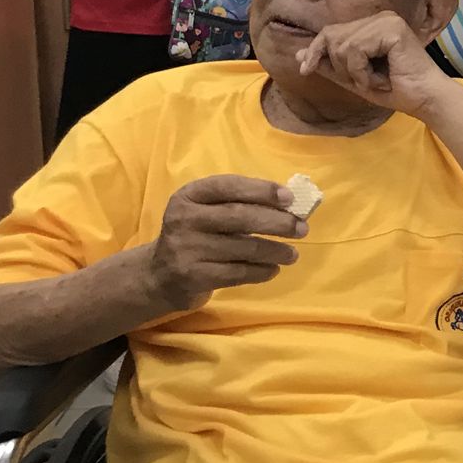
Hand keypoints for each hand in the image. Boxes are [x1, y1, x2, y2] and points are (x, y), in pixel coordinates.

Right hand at [141, 174, 305, 313]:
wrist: (160, 275)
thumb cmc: (197, 236)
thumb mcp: (206, 212)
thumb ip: (239, 204)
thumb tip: (290, 204)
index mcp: (188, 196)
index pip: (227, 186)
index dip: (261, 190)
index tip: (290, 198)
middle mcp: (184, 219)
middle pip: (240, 216)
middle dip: (278, 222)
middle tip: (302, 228)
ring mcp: (187, 248)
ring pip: (245, 248)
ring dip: (276, 251)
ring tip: (292, 254)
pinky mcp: (194, 276)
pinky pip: (240, 273)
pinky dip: (263, 271)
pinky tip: (273, 269)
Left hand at [297, 10, 457, 115]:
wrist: (426, 101)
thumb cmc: (396, 91)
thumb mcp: (354, 79)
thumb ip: (328, 65)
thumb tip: (298, 54)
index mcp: (373, 25)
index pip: (331, 32)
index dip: (315, 51)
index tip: (305, 70)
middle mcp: (380, 18)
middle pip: (332, 35)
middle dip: (338, 65)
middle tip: (362, 83)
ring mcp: (386, 21)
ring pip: (342, 45)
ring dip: (354, 73)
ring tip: (375, 82)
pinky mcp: (391, 29)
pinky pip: (356, 50)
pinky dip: (362, 72)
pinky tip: (381, 80)